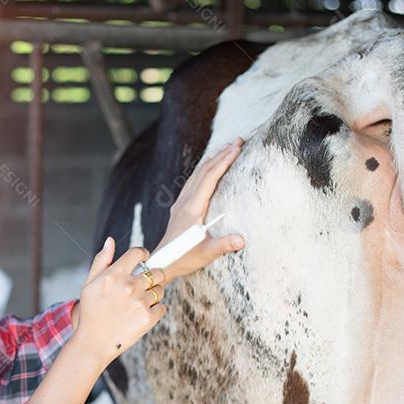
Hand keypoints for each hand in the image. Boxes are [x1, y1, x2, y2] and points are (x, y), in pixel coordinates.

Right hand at [71, 237, 167, 365]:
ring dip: (153, 295)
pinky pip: (161, 307)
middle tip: (143, 286)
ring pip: (160, 290)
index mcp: (114, 274)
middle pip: (156, 272)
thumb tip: (110, 240)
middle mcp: (129, 286)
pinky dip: (154, 311)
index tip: (143, 261)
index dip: (143, 255)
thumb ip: (102, 260)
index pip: (138, 254)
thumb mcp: (89, 284)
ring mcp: (140, 302)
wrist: (93, 343)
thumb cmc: (91, 312)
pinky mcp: (148, 318)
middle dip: (153, 277)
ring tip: (138, 304)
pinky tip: (140, 315)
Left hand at [157, 137, 246, 279]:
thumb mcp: (205, 253)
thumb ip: (223, 245)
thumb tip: (241, 240)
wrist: (162, 262)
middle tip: (238, 141)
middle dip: (222, 154)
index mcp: (193, 207)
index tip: (238, 147)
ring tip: (226, 149)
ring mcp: (181, 203)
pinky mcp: (179, 208)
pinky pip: (192, 181)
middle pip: (204, 171)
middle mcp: (186, 201)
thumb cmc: (183, 259)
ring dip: (212, 160)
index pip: (211, 177)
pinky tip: (208, 170)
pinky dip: (204, 170)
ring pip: (197, 174)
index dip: (225, 160)